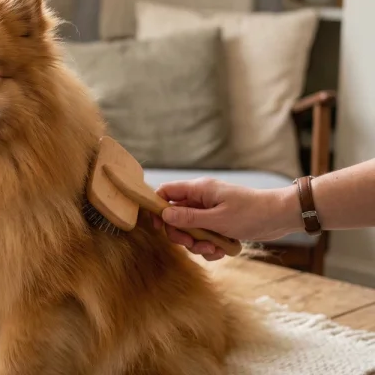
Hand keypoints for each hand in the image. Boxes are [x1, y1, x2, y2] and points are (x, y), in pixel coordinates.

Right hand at [152, 178, 301, 260]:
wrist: (282, 217)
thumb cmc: (252, 212)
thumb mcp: (218, 218)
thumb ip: (189, 217)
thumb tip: (164, 214)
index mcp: (199, 190)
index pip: (167, 191)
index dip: (158, 207)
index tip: (158, 226)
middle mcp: (202, 199)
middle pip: (175, 216)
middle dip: (181, 233)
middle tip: (191, 243)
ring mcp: (210, 213)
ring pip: (190, 230)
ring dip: (197, 243)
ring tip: (213, 248)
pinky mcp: (219, 225)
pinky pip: (204, 237)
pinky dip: (210, 247)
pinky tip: (221, 250)